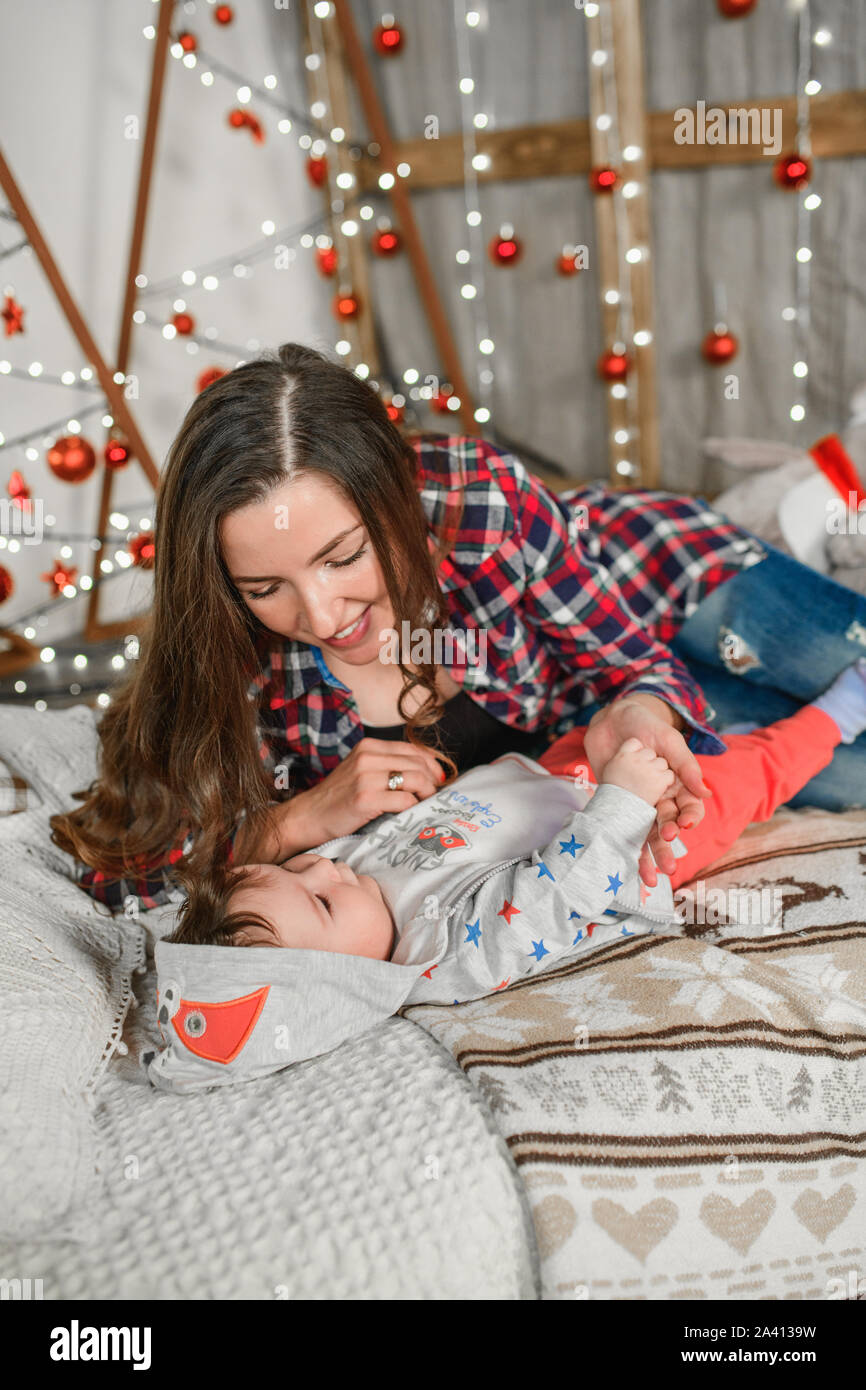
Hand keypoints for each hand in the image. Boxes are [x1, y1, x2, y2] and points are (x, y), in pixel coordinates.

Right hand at [274, 737, 447, 856]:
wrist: (308, 817)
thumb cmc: (337, 799)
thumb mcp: (361, 771)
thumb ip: (387, 766)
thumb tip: (428, 772)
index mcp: (368, 747)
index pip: (413, 749)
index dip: (432, 765)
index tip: (438, 779)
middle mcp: (367, 757)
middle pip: (418, 764)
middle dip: (432, 782)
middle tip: (433, 797)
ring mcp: (365, 777)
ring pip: (416, 779)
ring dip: (426, 795)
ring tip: (423, 805)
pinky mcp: (365, 799)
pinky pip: (404, 801)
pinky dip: (412, 808)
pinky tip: (408, 814)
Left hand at [584, 698, 711, 885]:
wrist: (610, 720)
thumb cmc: (645, 726)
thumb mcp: (667, 740)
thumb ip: (685, 764)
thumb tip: (705, 791)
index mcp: (678, 785)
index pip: (689, 807)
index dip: (689, 817)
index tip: (685, 823)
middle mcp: (661, 798)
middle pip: (669, 827)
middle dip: (668, 846)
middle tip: (667, 864)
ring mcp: (639, 803)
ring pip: (647, 834)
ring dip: (650, 856)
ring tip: (651, 876)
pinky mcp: (619, 805)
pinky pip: (623, 830)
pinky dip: (625, 849)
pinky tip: (623, 865)